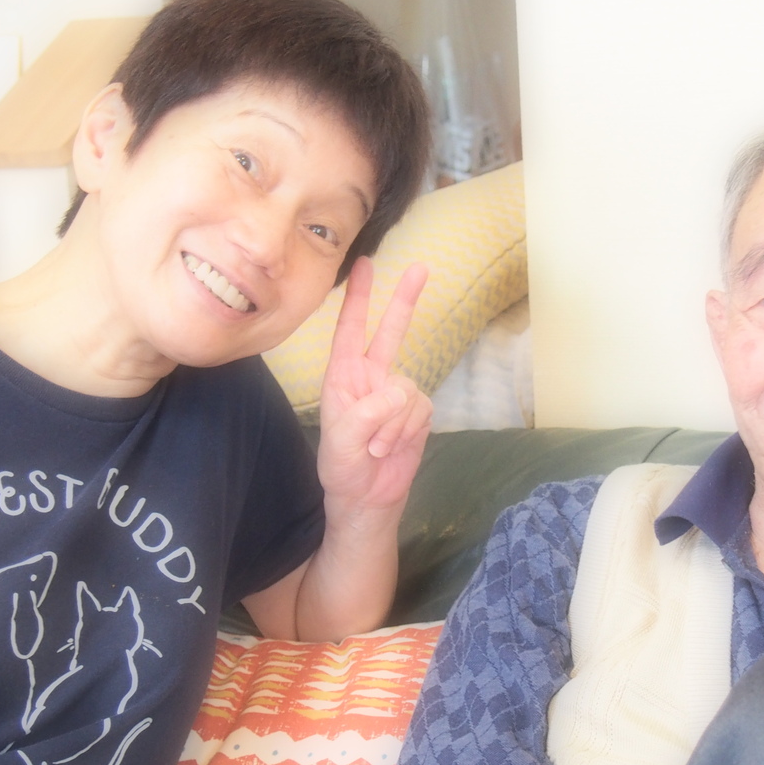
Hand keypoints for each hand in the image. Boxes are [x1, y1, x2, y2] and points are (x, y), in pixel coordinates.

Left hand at [316, 256, 432, 516]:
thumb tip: (398, 395)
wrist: (366, 500)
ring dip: (393, 425)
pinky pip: (421, 410)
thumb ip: (367, 413)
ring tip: (375, 448)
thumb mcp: (342, 441)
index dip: (357, 298)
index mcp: (343, 377)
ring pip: (408, 390)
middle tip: (420, 268)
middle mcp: (371, 378)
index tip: (364, 264)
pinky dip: (407, 432)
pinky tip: (391, 448)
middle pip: (391, 332)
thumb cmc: (342, 469)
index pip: (350, 330)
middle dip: (404, 301)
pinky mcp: (417, 413)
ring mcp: (396, 395)